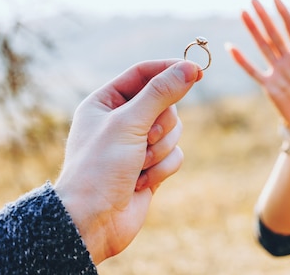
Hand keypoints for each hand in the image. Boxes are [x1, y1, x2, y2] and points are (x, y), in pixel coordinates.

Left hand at [54, 59, 201, 264]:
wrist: (93, 221)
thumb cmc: (99, 168)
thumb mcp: (129, 123)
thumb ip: (161, 93)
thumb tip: (190, 68)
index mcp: (106, 102)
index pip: (143, 73)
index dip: (170, 70)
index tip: (196, 71)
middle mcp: (122, 120)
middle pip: (165, 104)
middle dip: (160, 125)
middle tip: (144, 139)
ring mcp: (137, 145)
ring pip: (174, 132)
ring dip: (160, 150)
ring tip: (138, 166)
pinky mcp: (151, 167)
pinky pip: (176, 156)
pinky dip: (162, 169)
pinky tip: (141, 183)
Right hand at [226, 0, 289, 140]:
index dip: (283, 14)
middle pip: (274, 34)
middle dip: (263, 17)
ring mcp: (279, 73)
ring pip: (263, 47)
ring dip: (253, 31)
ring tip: (242, 13)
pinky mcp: (270, 87)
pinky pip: (253, 71)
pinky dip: (242, 60)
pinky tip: (231, 48)